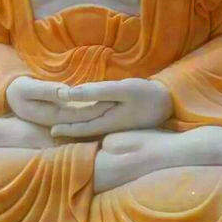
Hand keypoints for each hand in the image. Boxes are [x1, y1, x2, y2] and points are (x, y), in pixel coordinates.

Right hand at [6, 76, 114, 126]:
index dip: (96, 108)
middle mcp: (61, 121)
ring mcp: (62, 118)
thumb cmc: (18, 91)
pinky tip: (109, 101)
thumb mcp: (28, 88)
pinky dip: (94, 108)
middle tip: (123, 102)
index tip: (111, 100)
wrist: (12, 96)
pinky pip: (82, 113)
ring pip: (86, 116)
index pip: (80, 115)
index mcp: (53, 116)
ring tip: (120, 101)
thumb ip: (47, 90)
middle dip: (103, 110)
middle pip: (86, 118)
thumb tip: (66, 92)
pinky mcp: (64, 113)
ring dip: (101, 110)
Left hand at [51, 78, 172, 137]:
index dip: (65, 129)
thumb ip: (94, 92)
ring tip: (64, 126)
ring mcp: (118, 126)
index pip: (81, 128)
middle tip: (52, 131)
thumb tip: (67, 94)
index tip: (51, 131)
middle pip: (85, 130)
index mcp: (107, 123)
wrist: (169, 101)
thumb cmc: (146, 94)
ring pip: (93, 128)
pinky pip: (102, 123)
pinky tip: (87, 120)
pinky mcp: (123, 121)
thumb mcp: (121, 90)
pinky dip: (90, 123)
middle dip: (69, 131)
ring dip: (79, 127)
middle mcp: (111, 128)